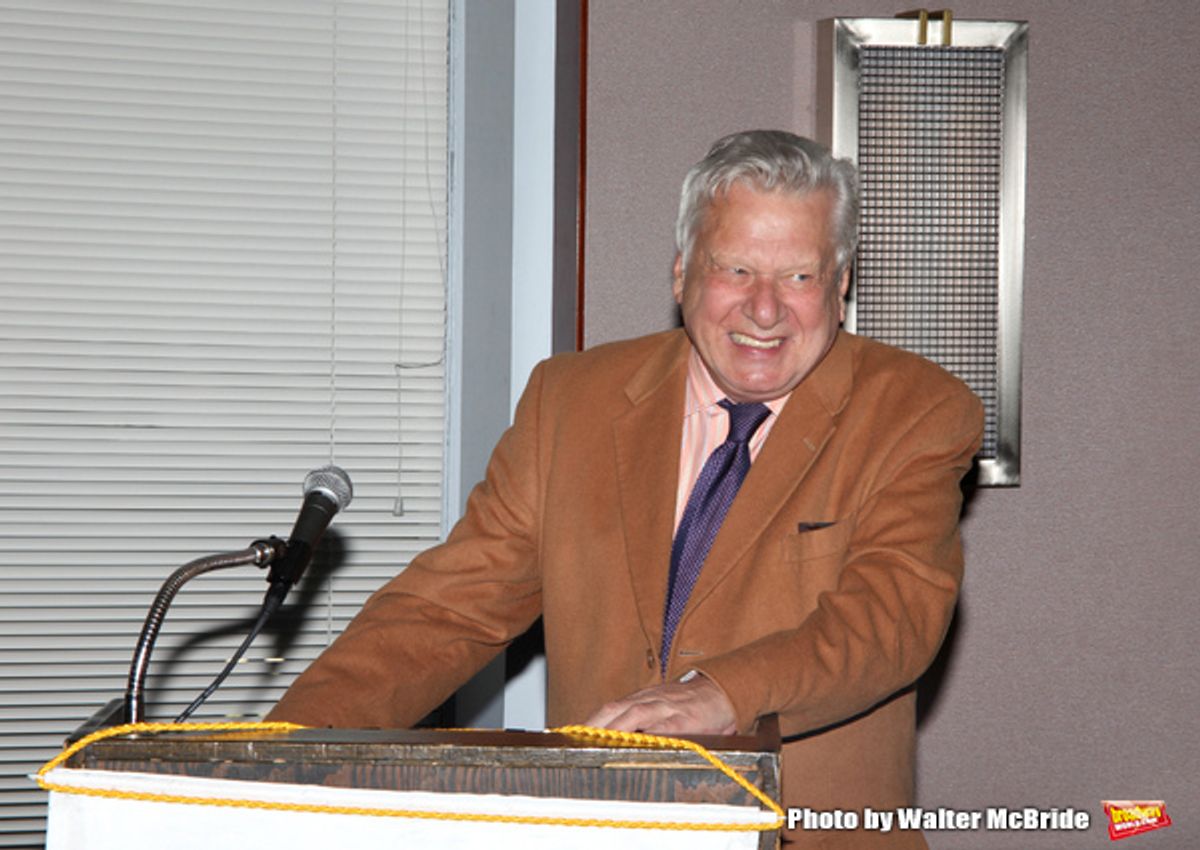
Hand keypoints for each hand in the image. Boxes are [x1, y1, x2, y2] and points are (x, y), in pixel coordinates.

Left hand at [584, 672, 737, 735]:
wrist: (723, 692)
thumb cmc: (690, 705)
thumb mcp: (661, 707)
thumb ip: (640, 722)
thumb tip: (614, 740)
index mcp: (642, 699)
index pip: (610, 708)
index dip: (590, 721)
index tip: (571, 735)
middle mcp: (650, 700)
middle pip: (614, 710)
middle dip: (593, 725)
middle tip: (575, 741)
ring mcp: (665, 709)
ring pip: (633, 715)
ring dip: (612, 730)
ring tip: (596, 743)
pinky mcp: (683, 721)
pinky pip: (662, 728)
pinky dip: (646, 736)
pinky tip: (634, 746)